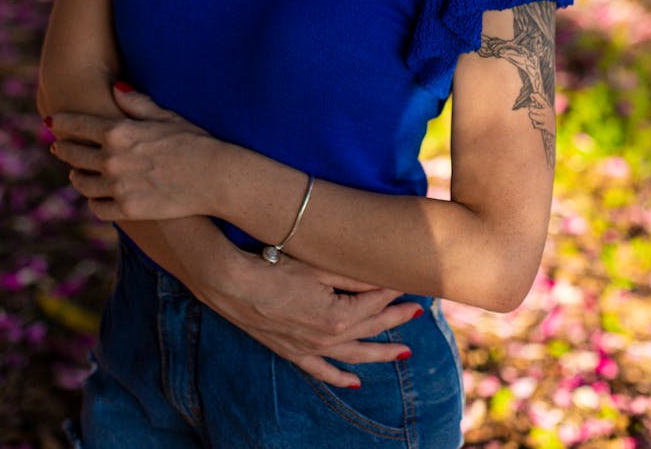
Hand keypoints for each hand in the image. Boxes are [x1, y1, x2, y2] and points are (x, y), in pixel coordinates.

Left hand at [49, 86, 216, 220]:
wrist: (215, 177)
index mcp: (119, 132)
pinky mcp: (128, 210)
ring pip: (81, 183)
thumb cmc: (194, 141)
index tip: (52, 122)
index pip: (77, 125)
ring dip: (77, 176)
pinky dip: (94, 201)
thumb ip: (137, 103)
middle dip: (63, 149)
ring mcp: (118, 187)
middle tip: (58, 147)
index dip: (61, 123)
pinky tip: (97, 196)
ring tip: (77, 173)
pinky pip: (97, 208)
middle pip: (73, 155)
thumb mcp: (165, 116)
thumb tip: (115, 88)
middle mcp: (112, 160)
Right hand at [191, 246, 424, 388]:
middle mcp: (327, 338)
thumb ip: (351, 276)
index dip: (391, 291)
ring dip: (380, 354)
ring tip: (404, 353)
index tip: (406, 281)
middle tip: (418, 312)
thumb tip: (380, 276)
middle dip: (396, 320)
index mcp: (337, 316)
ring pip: (354, 355)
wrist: (232, 283)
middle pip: (370, 329)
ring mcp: (310, 348)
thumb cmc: (273, 267)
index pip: (374, 304)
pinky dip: (340, 378)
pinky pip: (322, 372)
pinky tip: (355, 383)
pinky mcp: (292, 352)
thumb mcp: (317, 267)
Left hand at [529, 92, 554, 136]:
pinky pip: (535, 125)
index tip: (532, 94)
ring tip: (533, 116)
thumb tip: (531, 95)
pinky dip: (535, 125)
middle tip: (530, 109)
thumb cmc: (547, 117)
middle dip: (531, 109)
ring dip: (532, 117)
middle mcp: (547, 113)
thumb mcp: (546, 109)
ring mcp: (546, 120)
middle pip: (534, 110)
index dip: (537, 97)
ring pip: (533, 117)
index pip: (542, 101)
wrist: (553, 129)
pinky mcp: (545, 127)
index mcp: (548, 107)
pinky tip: (537, 124)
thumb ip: (539, 102)